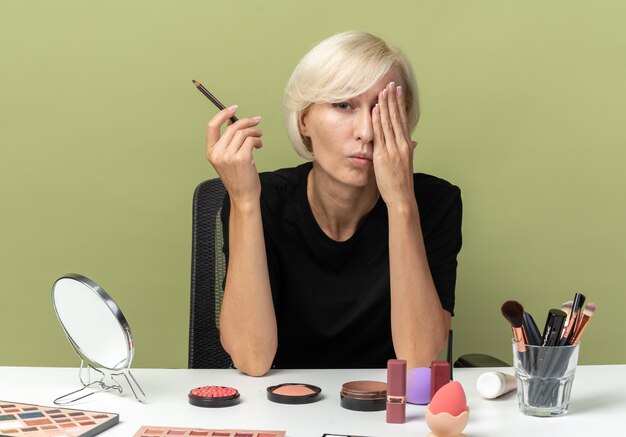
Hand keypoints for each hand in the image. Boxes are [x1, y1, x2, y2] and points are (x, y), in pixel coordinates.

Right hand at [206, 105, 263, 204]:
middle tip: (256, 121)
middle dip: (246, 121)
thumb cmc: (238, 178)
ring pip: (243, 133)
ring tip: (259, 136)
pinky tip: (259, 145)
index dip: (222, 114)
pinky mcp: (242, 158)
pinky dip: (258, 139)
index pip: (211, 126)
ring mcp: (229, 156)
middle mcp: (218, 154)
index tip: (233, 108)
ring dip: (254, 132)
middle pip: (232, 127)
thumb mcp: (227, 159)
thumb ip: (228, 142)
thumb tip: (235, 122)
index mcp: (211, 152)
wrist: (243, 195)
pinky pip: (251, 140)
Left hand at [372, 82, 416, 206]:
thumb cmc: (401, 183)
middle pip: (397, 117)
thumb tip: (412, 143)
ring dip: (386, 105)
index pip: (402, 120)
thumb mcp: (405, 163)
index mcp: (407, 145)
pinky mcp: (384, 155)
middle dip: (393, 99)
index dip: (399, 104)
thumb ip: (406, 151)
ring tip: (383, 90)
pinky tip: (376, 109)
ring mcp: (393, 149)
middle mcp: (401, 144)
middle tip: (391, 83)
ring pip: (389, 123)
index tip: (397, 91)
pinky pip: (380, 135)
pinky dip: (378, 120)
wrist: (402, 197)